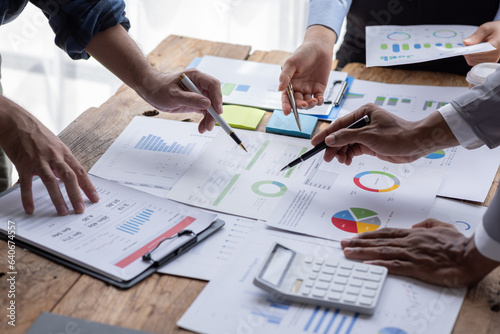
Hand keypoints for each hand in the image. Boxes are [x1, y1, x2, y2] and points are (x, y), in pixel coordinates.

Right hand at [0, 98, 98, 214]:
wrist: (16, 121)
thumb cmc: (36, 134)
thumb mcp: (54, 146)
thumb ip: (61, 162)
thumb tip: (66, 179)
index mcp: (64, 153)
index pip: (80, 171)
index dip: (88, 186)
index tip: (95, 198)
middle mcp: (54, 156)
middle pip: (69, 177)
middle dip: (76, 195)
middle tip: (80, 210)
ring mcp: (39, 160)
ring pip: (51, 181)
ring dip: (58, 198)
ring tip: (63, 212)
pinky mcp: (23, 163)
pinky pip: (26, 183)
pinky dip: (28, 198)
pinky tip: (31, 209)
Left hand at [138, 68, 222, 133]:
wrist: (150, 91)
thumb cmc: (159, 88)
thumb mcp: (174, 95)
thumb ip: (190, 99)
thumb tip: (207, 103)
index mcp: (196, 76)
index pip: (213, 85)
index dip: (218, 97)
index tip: (218, 111)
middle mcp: (199, 84)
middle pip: (214, 98)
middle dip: (214, 112)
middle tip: (210, 125)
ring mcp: (198, 94)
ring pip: (211, 107)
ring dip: (209, 118)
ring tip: (204, 129)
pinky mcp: (196, 102)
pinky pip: (205, 111)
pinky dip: (204, 120)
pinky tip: (201, 127)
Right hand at [279, 26, 335, 114]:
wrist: (318, 47)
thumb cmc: (303, 53)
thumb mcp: (291, 63)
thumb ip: (285, 76)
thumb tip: (280, 89)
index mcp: (289, 83)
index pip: (286, 97)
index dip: (286, 105)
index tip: (287, 112)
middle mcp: (298, 88)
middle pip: (297, 102)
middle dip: (299, 105)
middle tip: (303, 104)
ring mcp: (309, 89)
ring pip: (308, 102)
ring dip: (310, 105)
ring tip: (313, 101)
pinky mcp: (319, 88)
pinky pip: (319, 98)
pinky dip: (319, 102)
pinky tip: (319, 100)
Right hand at [311, 103, 458, 164]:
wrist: (417, 144)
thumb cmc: (398, 135)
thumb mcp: (369, 136)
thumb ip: (347, 137)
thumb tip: (330, 140)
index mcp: (363, 113)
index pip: (339, 124)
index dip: (326, 134)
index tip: (314, 143)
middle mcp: (363, 121)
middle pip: (341, 135)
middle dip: (333, 147)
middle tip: (326, 158)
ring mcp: (366, 133)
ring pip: (346, 143)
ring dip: (341, 153)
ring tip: (340, 161)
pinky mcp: (370, 144)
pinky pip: (354, 149)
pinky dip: (349, 155)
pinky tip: (347, 161)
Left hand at [340, 219, 499, 286]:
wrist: (469, 255)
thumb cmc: (457, 242)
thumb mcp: (441, 226)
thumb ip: (425, 224)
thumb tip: (413, 226)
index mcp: (413, 234)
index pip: (385, 233)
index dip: (368, 235)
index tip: (355, 237)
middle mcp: (408, 242)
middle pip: (378, 242)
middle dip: (358, 243)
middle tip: (342, 244)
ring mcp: (411, 254)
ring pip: (382, 252)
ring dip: (363, 252)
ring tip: (348, 253)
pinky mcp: (417, 267)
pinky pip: (395, 265)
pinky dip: (380, 264)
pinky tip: (368, 265)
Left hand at [463, 21, 499, 65]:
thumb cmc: (497, 29)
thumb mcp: (486, 28)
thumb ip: (476, 36)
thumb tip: (465, 43)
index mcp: (494, 47)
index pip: (475, 53)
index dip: (467, 50)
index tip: (463, 46)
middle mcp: (494, 56)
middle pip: (472, 58)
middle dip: (467, 51)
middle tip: (470, 43)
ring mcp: (492, 61)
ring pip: (472, 62)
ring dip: (469, 54)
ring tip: (476, 45)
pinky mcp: (490, 63)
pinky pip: (475, 63)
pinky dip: (473, 57)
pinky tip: (477, 50)